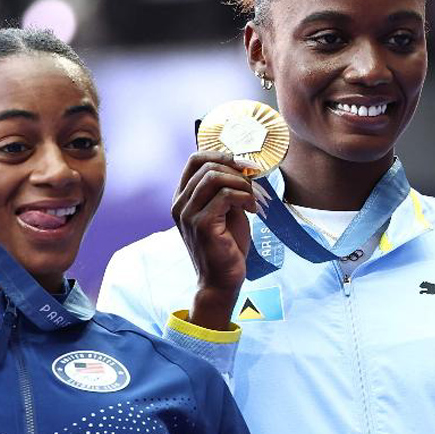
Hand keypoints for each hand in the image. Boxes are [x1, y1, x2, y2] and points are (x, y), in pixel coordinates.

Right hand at [171, 152, 263, 328]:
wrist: (222, 280)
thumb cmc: (227, 246)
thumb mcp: (226, 210)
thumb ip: (226, 188)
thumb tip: (242, 164)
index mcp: (183, 197)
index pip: (195, 160)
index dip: (221, 154)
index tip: (244, 164)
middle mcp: (180, 204)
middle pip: (207, 165)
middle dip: (236, 170)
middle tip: (254, 183)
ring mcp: (188, 214)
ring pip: (215, 177)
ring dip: (241, 183)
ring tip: (253, 199)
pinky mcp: (202, 224)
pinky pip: (225, 195)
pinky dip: (244, 197)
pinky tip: (251, 209)